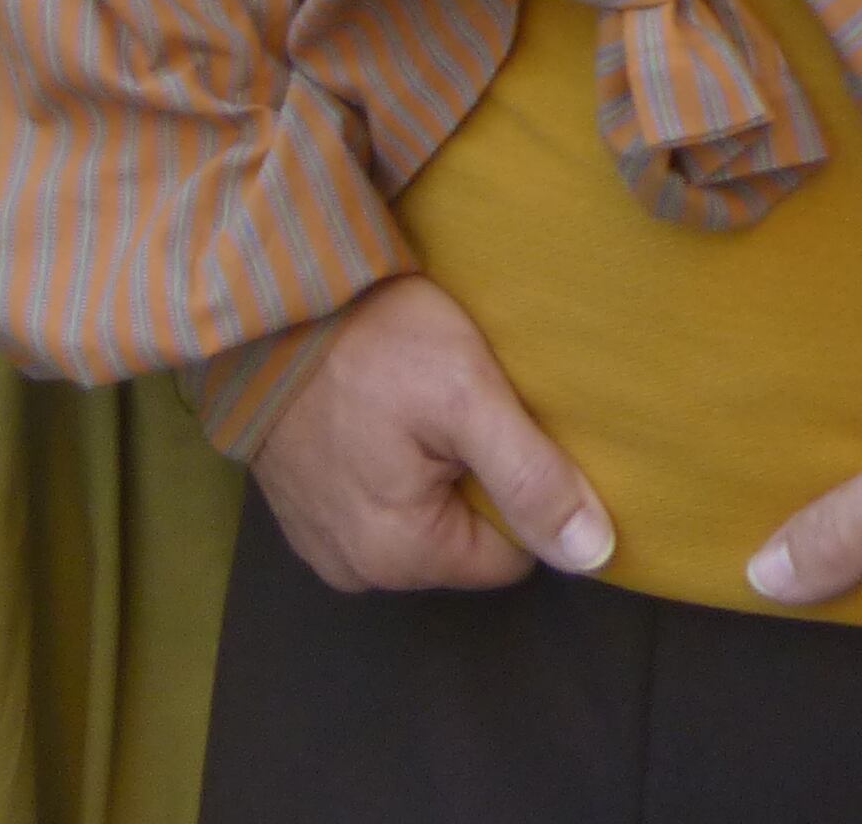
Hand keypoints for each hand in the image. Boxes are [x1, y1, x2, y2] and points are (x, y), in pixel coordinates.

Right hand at [253, 276, 612, 592]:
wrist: (265, 292)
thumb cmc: (371, 338)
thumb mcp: (468, 393)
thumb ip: (535, 478)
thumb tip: (597, 557)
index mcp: (400, 556)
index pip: (511, 552)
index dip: (521, 487)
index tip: (500, 425)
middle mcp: (354, 569)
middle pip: (461, 539)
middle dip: (471, 478)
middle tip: (454, 405)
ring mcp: (318, 539)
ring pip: (417, 519)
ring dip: (426, 470)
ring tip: (414, 402)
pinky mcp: (296, 506)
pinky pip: (369, 502)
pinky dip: (382, 463)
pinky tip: (376, 411)